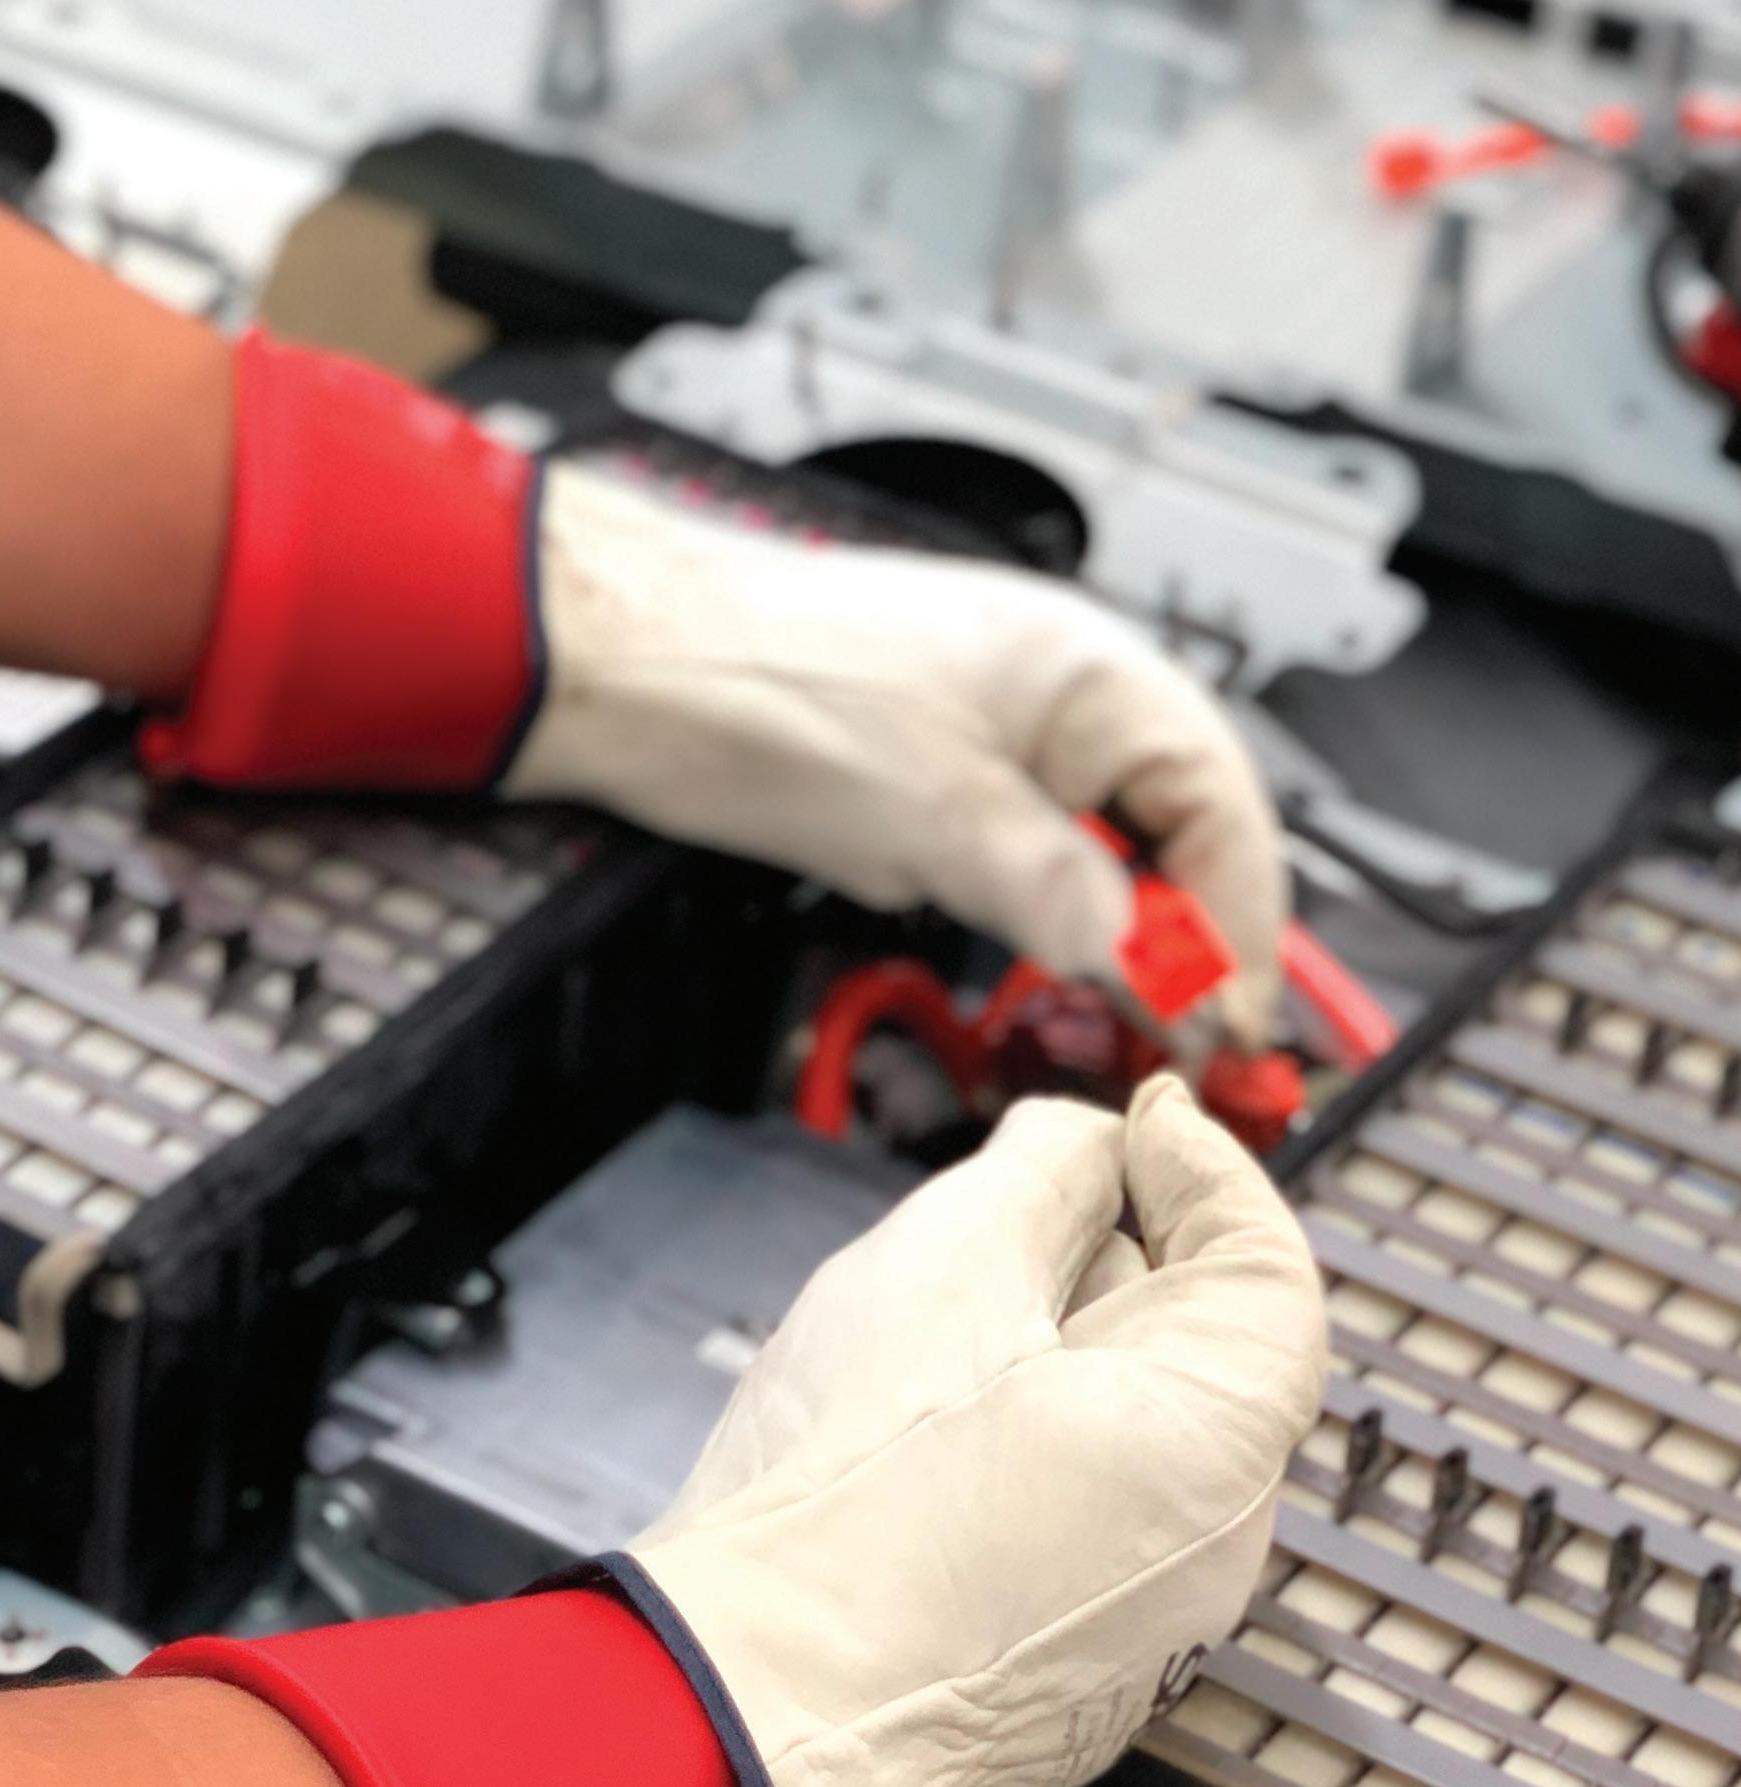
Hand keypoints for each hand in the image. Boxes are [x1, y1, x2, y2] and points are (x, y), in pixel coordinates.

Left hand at [503, 465, 1287, 1046]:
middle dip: (1184, 938)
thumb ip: (1067, 903)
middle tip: (1178, 1042)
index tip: (1226, 1026)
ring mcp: (997, 731)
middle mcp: (1061, 694)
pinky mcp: (933, 772)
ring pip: (1098, 851)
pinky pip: (1024, 848)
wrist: (627, 664)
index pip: (1226, 812)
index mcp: (1096, 675)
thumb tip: (1162, 977)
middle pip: (1176, 833)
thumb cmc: (765, 690)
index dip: (1240, 929)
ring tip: (1113, 1017)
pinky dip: (1039, 911)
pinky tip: (1029, 960)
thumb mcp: (942, 822)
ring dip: (1112, 932)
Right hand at [629, 1076, 1326, 1786]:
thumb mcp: (946, 1268)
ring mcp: (1138, 1637)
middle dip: (1091, 1266)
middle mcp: (1208, 1553)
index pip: (1263, 1268)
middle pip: (1180, 1351)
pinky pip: (1061, 1531)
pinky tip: (896, 1456)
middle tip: (985, 1217)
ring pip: (1112, 1442)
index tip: (1134, 1120)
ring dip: (1035, 1368)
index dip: (1198, 1169)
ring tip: (910, 1348)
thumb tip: (1087, 1140)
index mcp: (1219, 1443)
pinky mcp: (1056, 1684)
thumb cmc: (847, 1508)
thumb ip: (1041, 1170)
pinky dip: (1003, 1466)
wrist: (748, 1710)